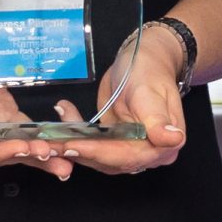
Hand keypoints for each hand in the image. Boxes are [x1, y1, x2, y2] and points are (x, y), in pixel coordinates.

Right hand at [0, 19, 71, 181]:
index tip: (25, 148)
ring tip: (65, 153)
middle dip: (30, 156)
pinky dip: (39, 130)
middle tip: (57, 158)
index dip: (3, 152)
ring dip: (40, 148)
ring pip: (17, 139)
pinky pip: (22, 121)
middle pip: (4, 151)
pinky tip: (59, 134)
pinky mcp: (1, 105)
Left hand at [52, 29, 186, 175]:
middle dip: (79, 152)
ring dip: (72, 145)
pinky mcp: (115, 142)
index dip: (98, 153)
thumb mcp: (150, 91)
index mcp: (163, 144)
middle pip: (110, 161)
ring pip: (98, 156)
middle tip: (51, 144)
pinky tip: (63, 118)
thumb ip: (157, 118)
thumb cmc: (149, 71)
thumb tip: (172, 139)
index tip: (72, 146)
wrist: (143, 60)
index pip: (127, 156)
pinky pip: (93, 146)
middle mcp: (148, 152)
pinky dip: (75, 136)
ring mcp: (131, 149)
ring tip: (49, 134)